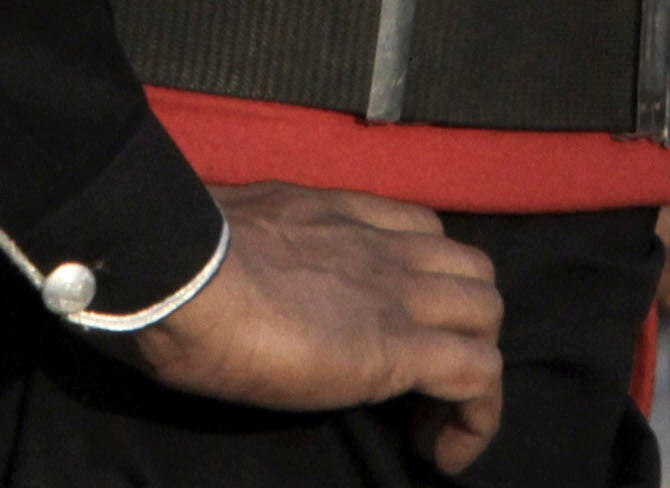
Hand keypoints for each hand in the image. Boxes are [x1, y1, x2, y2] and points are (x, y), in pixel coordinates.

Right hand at [130, 186, 504, 471]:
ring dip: (475, 368)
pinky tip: (443, 453)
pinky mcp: (400, 349)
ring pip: (488, 316)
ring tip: (430, 420)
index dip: (427, 281)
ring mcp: (400, 295)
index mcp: (341, 216)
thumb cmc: (181, 261)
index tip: (395, 331)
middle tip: (418, 383)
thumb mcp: (234, 237)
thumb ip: (261, 253)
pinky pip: (479, 377)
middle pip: (471, 273)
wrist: (182, 277)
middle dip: (463, 327)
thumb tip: (236, 279)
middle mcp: (384, 247)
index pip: (421, 232)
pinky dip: (476, 419)